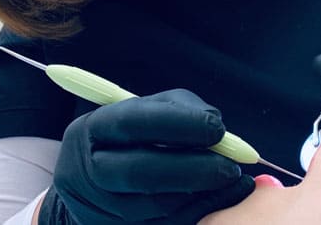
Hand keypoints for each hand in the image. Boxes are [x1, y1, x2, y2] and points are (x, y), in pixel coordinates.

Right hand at [38, 89, 253, 224]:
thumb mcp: (145, 109)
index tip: (217, 128)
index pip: (133, 122)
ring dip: (200, 193)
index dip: (178, 124)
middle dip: (192, 168)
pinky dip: (198, 210)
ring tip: (231, 178)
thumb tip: (215, 121)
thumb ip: (179, 108)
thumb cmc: (129, 136)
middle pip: (139, 172)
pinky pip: (166, 224)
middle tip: (230, 166)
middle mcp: (90, 170)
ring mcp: (101, 206)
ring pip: (154, 205)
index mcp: (94, 129)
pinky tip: (221, 196)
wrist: (91, 181)